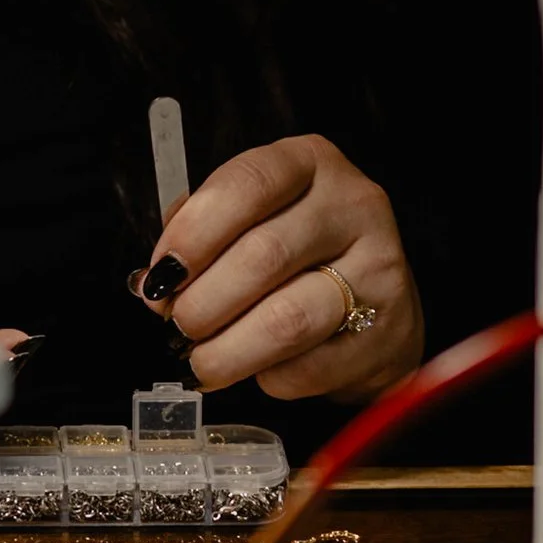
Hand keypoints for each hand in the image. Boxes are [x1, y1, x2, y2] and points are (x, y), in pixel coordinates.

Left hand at [134, 135, 423, 399]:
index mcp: (310, 163)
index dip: (194, 233)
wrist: (378, 308)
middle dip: (202, 302)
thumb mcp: (252, 220)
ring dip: (227, 351)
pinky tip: (259, 370)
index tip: (162, 274)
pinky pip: (308, 366)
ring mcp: (379, 269)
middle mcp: (353, 206)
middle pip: (263, 256)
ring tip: (202, 361)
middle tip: (177, 325)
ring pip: (286, 320)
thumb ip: (201, 236)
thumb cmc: (299, 259)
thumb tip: (155, 282)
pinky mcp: (388, 332)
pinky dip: (269, 378)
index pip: (248, 184)